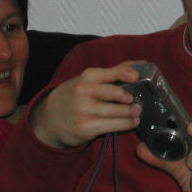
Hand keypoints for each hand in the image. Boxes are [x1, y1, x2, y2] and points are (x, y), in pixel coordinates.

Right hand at [30, 60, 144, 148]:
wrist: (49, 117)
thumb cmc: (77, 95)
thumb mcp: (90, 80)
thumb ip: (115, 72)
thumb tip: (142, 64)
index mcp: (88, 76)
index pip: (109, 72)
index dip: (124, 73)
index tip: (136, 76)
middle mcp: (83, 91)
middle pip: (114, 93)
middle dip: (129, 99)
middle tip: (138, 103)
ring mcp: (83, 110)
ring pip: (115, 112)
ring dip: (131, 114)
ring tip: (137, 113)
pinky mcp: (84, 128)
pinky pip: (111, 126)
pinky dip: (126, 124)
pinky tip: (132, 122)